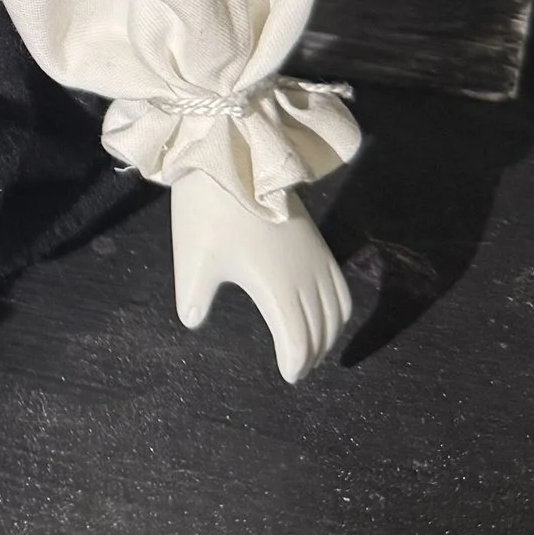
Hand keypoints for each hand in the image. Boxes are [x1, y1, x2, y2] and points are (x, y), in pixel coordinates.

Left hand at [170, 170, 350, 383]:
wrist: (231, 159)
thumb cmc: (208, 212)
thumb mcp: (192, 260)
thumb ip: (194, 298)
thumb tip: (193, 321)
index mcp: (276, 289)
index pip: (298, 341)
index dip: (296, 363)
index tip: (288, 375)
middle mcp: (305, 278)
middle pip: (321, 330)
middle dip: (312, 354)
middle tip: (298, 367)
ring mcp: (316, 259)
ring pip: (336, 311)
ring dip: (328, 335)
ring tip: (311, 347)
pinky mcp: (317, 242)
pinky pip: (340, 286)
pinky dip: (339, 310)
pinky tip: (325, 313)